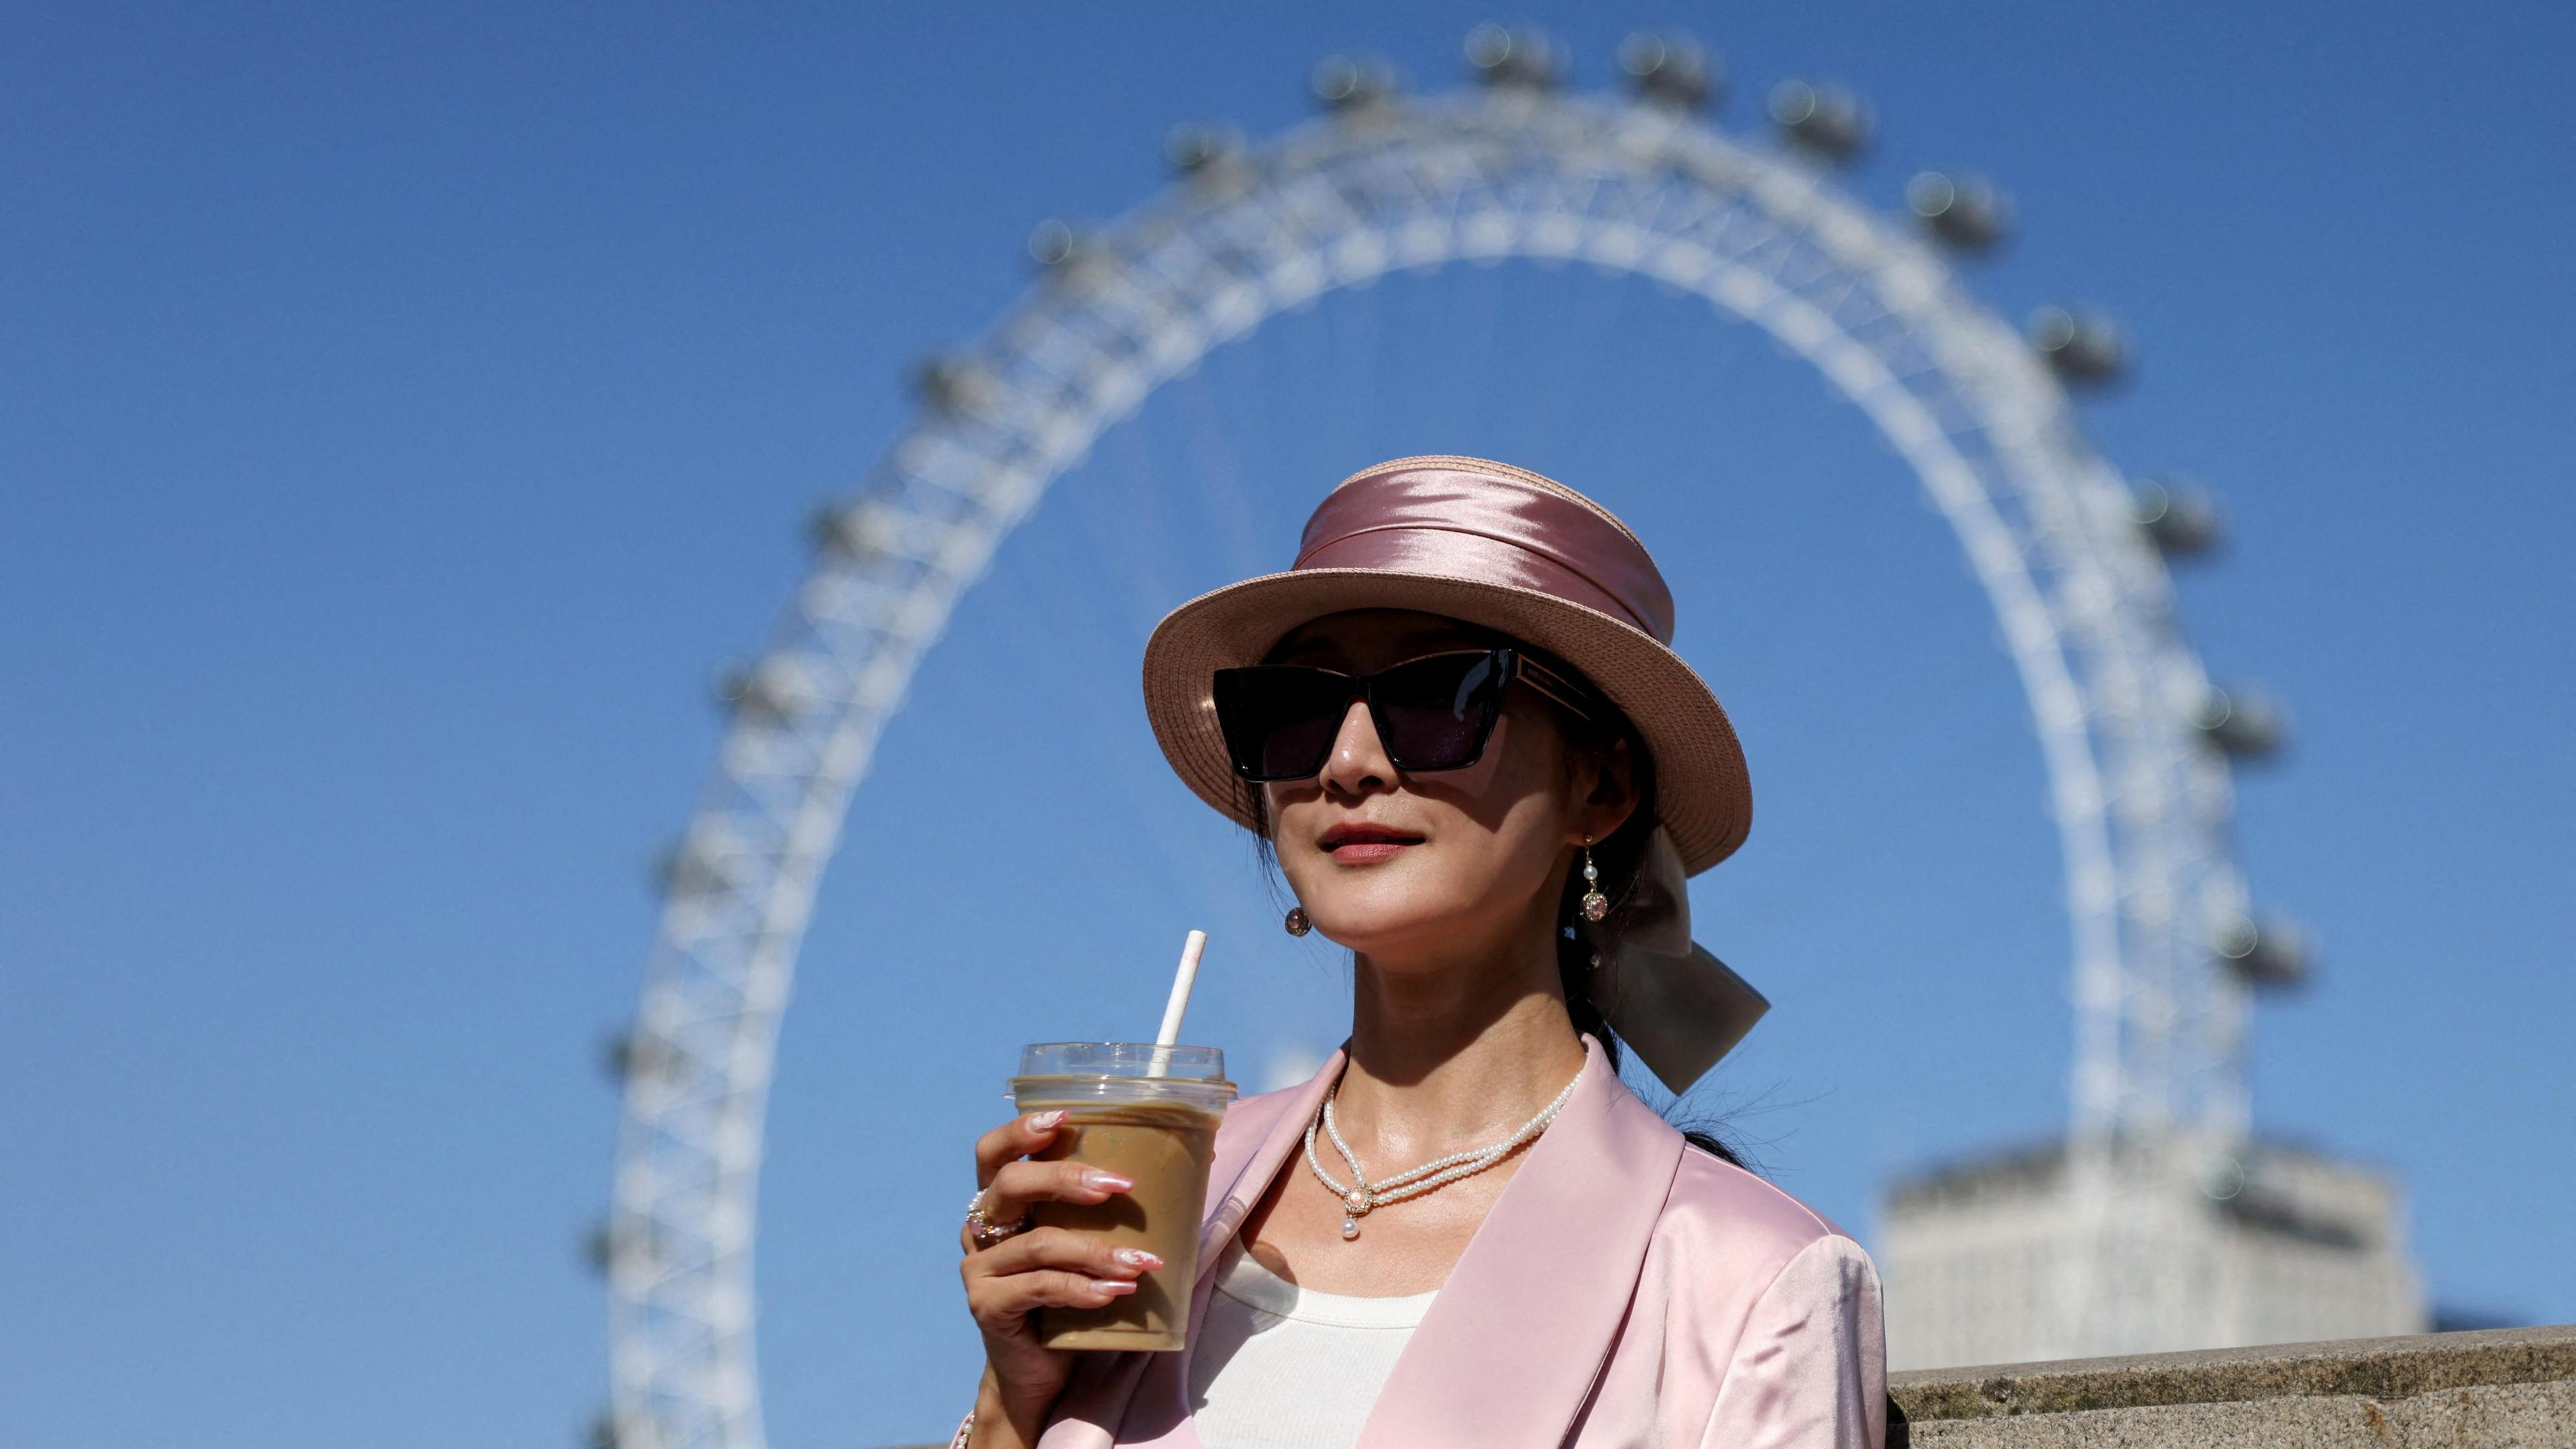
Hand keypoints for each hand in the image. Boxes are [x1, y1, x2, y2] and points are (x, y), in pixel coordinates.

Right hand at [959, 1110, 1161, 1446]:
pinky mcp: (986, 1306)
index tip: (1067, 1118)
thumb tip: (1200, 1156)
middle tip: (1119, 1186)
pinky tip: (1116, 1293)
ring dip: (1096, 1250)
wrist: (1040, 1370)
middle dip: (1067, 1179)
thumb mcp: (1086, 1241)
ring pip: (1038, 1243)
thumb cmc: (1070, 1295)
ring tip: (1141, 1261)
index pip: (994, 1152)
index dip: (1021, 1131)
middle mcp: (980, 1228)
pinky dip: (1083, 1288)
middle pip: (1012, 1184)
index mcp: (1000, 1202)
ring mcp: (978, 1268)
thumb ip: (1110, 1206)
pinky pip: (1039, 1288)